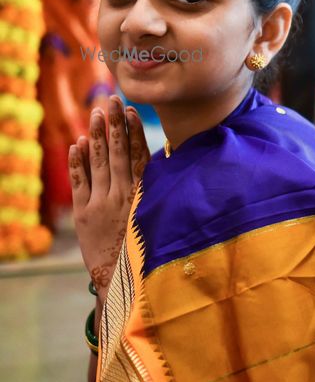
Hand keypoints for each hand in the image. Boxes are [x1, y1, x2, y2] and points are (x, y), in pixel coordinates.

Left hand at [70, 96, 149, 293]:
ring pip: (98, 163)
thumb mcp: (160, 219)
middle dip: (113, 125)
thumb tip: (169, 164)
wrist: (122, 280)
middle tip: (109, 100)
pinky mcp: (83, 214)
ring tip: (95, 113)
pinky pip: (79, 182)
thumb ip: (160, 191)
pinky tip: (77, 144)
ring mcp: (100, 204)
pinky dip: (77, 163)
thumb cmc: (147, 249)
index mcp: (144, 196)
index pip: (138, 156)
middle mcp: (122, 196)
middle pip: (117, 153)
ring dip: (96, 136)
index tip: (130, 112)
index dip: (133, 133)